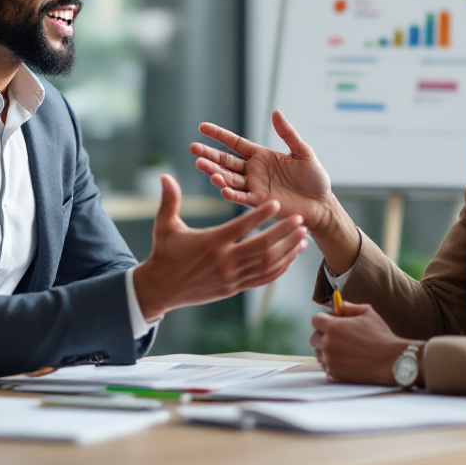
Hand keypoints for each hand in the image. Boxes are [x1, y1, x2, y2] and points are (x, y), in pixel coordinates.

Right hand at [132, 175, 307, 320]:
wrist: (161, 289)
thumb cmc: (164, 253)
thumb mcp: (164, 226)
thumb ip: (169, 200)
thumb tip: (164, 175)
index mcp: (211, 243)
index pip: (241, 227)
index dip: (260, 215)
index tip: (277, 203)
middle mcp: (225, 261)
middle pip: (261, 247)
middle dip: (284, 234)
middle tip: (301, 220)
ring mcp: (232, 277)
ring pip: (267, 265)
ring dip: (288, 250)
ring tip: (304, 237)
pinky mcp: (235, 288)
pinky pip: (263, 279)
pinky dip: (280, 268)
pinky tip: (291, 256)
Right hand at [190, 111, 357, 268]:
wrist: (322, 204)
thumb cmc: (314, 179)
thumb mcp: (303, 152)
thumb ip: (288, 134)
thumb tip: (276, 112)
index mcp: (261, 156)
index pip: (235, 143)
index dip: (219, 135)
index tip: (202, 127)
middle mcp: (254, 171)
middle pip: (226, 161)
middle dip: (209, 155)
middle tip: (193, 149)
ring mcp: (255, 187)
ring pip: (229, 178)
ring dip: (215, 173)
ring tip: (201, 166)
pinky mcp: (260, 202)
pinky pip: (242, 197)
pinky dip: (231, 193)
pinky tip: (220, 187)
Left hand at [310, 301, 415, 385]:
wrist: (391, 361)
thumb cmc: (380, 336)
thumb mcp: (367, 313)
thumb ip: (349, 307)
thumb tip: (338, 305)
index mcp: (333, 327)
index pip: (315, 320)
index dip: (324, 320)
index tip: (333, 322)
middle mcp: (327, 344)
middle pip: (314, 338)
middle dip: (323, 335)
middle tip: (338, 337)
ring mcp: (330, 360)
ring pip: (319, 353)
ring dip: (326, 350)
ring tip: (343, 350)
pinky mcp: (334, 374)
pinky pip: (326, 367)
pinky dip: (332, 364)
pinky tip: (345, 361)